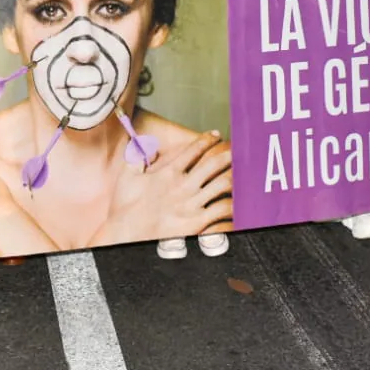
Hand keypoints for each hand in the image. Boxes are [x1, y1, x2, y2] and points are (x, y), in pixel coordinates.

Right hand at [90, 131, 233, 245]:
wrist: (124, 235)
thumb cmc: (124, 208)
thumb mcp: (126, 177)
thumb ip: (137, 158)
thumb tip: (146, 146)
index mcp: (168, 173)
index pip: (193, 150)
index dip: (207, 140)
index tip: (216, 134)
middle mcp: (183, 186)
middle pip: (214, 164)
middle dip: (229, 154)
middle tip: (239, 149)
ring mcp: (191, 204)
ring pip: (223, 184)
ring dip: (236, 176)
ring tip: (245, 172)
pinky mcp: (197, 223)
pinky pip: (222, 210)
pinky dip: (234, 205)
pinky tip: (241, 202)